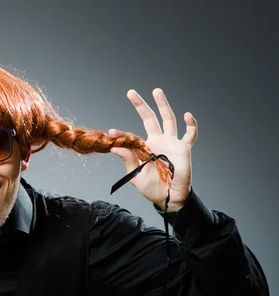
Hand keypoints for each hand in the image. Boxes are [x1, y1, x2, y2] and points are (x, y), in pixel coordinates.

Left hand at [109, 88, 197, 211]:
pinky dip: (191, 124)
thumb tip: (114, 146)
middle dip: (141, 105)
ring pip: (168, 119)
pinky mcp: (183, 148)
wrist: (168, 197)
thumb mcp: (135, 175)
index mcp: (144, 147)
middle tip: (131, 92)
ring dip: (163, 105)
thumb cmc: (151, 187)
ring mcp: (171, 143)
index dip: (121, 134)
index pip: (131, 136)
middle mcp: (158, 141)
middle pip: (149, 118)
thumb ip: (128, 159)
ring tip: (156, 91)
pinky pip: (190, 134)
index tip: (111, 132)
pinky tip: (187, 115)